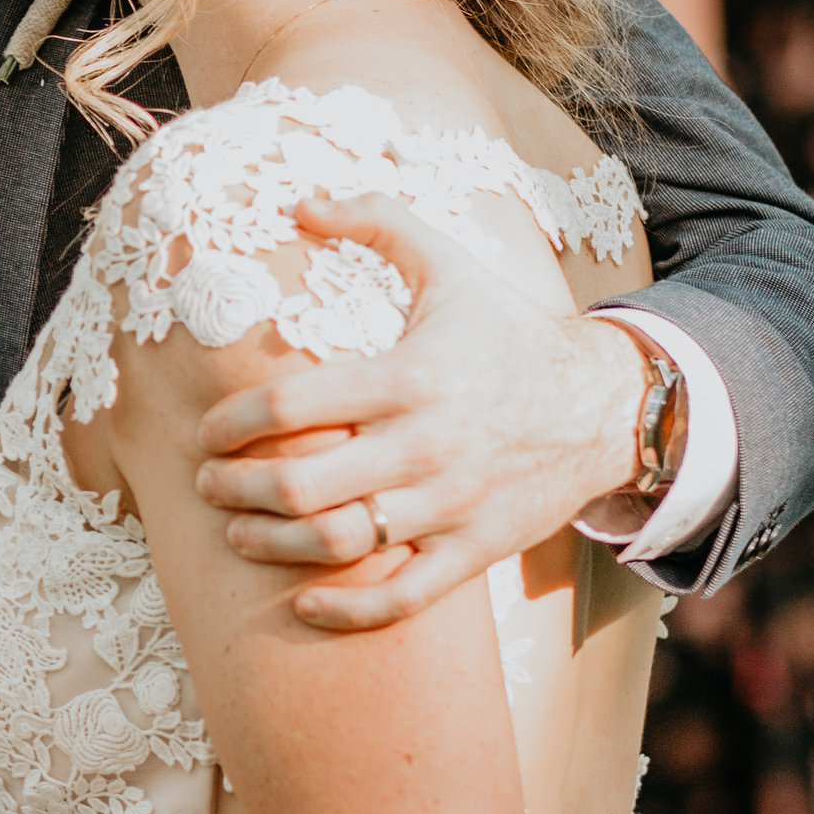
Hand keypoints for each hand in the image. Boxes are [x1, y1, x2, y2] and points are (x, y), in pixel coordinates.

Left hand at [193, 195, 648, 630]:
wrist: (605, 405)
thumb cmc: (509, 332)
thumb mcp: (450, 265)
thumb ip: (377, 221)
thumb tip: (300, 203)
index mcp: (409, 375)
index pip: (292, 405)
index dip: (232, 424)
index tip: (208, 433)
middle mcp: (426, 445)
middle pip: (303, 486)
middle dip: (238, 490)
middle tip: (209, 486)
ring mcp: (452, 504)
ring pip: (341, 543)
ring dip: (273, 545)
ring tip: (238, 535)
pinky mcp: (475, 551)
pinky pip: (403, 597)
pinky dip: (347, 611)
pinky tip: (303, 603)